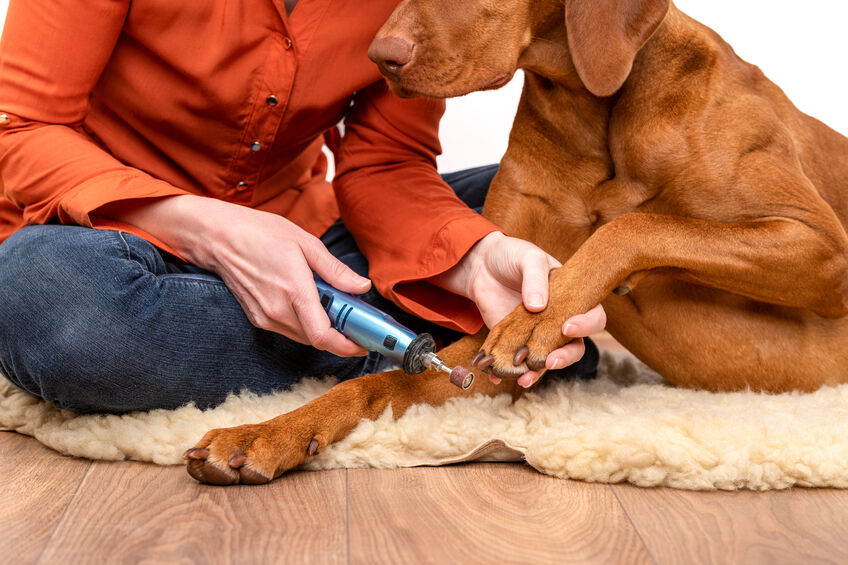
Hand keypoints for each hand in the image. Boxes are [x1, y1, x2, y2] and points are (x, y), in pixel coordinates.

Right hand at [100, 195, 370, 356]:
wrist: (217, 237)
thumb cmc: (260, 233)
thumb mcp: (305, 243)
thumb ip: (335, 270)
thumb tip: (361, 287)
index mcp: (294, 291)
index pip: (322, 336)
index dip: (347, 345)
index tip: (363, 342)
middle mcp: (278, 311)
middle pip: (317, 340)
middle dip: (341, 336)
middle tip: (356, 321)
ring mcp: (265, 318)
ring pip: (304, 337)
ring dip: (323, 330)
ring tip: (335, 309)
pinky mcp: (257, 318)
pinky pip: (289, 330)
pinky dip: (306, 324)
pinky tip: (312, 305)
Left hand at [433, 232, 606, 384]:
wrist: (483, 266)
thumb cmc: (513, 256)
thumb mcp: (527, 258)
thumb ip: (535, 278)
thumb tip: (538, 306)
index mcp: (573, 296)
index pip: (593, 315)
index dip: (586, 325)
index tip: (568, 328)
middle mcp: (560, 319)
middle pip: (574, 345)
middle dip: (565, 357)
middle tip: (549, 361)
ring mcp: (537, 333)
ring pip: (547, 359)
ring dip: (537, 372)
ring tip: (523, 379)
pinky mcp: (515, 342)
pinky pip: (517, 361)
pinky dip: (507, 372)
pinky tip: (495, 376)